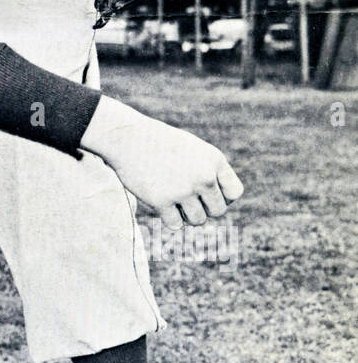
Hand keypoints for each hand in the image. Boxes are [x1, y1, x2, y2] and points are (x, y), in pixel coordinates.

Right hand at [80, 96, 243, 228]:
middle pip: (218, 211)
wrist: (128, 137)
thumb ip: (209, 172)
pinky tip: (160, 203)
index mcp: (214, 160)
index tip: (207, 194)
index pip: (234, 193)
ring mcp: (183, 190)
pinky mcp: (161, 200)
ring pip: (198, 220)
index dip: (222, 197)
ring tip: (174, 201)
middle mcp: (203, 176)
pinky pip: (175, 224)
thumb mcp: (192, 150)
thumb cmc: (160, 143)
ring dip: (187, 215)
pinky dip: (169, 218)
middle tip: (187, 198)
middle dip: (204, 208)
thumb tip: (217, 207)